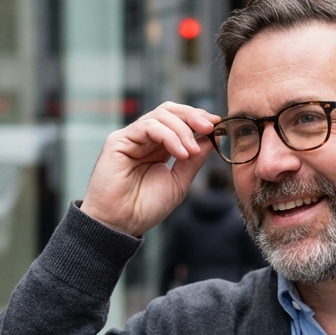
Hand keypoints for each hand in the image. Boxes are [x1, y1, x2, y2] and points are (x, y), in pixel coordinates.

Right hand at [80, 102, 219, 236]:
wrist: (121, 223)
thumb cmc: (145, 207)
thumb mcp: (179, 182)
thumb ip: (194, 160)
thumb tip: (211, 139)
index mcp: (159, 147)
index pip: (179, 121)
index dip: (198, 118)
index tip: (217, 125)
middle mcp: (145, 139)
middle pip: (170, 111)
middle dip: (192, 116)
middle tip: (209, 127)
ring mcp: (132, 138)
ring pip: (160, 116)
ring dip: (182, 130)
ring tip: (192, 152)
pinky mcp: (119, 141)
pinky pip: (147, 126)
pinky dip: (168, 135)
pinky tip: (180, 152)